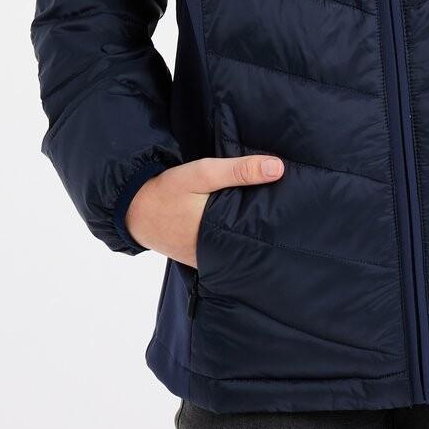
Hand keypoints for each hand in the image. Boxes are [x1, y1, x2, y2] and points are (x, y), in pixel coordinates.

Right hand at [123, 153, 284, 265]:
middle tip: (291, 224)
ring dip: (247, 239)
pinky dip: (231, 243)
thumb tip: (278, 169)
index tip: (295, 219)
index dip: (275, 228)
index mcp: (217, 235)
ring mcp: (203, 259)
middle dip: (265, 236)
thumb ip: (239, 171)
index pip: (256, 237)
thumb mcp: (203, 173)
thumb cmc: (169, 189)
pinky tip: (244, 231)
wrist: (133, 207)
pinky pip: (220, 253)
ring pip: (234, 251)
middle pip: (247, 246)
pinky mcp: (196, 257)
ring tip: (274, 227)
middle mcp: (212, 254)